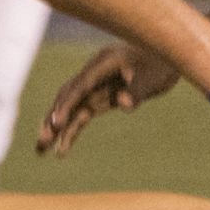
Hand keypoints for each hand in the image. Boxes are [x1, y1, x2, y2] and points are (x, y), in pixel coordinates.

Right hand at [37, 42, 178, 155]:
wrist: (168, 57)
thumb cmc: (161, 63)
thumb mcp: (153, 78)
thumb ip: (137, 90)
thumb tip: (123, 103)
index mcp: (103, 63)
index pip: (80, 87)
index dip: (66, 105)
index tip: (56, 124)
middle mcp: (94, 75)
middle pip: (68, 98)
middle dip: (53, 120)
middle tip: (41, 142)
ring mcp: (95, 87)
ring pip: (70, 109)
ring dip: (56, 130)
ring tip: (40, 151)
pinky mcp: (100, 99)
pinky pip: (81, 116)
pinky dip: (71, 131)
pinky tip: (61, 150)